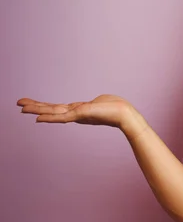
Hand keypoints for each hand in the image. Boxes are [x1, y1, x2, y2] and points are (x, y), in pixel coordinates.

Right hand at [17, 95, 148, 139]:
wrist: (125, 115)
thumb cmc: (116, 108)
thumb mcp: (99, 103)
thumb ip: (90, 105)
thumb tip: (90, 105)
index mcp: (78, 110)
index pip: (57, 107)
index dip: (43, 106)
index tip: (30, 105)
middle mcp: (75, 113)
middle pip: (51, 109)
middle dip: (35, 106)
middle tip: (18, 104)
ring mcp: (77, 115)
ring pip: (53, 112)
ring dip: (37, 110)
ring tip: (22, 109)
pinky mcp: (81, 115)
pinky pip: (62, 117)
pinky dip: (50, 118)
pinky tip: (38, 118)